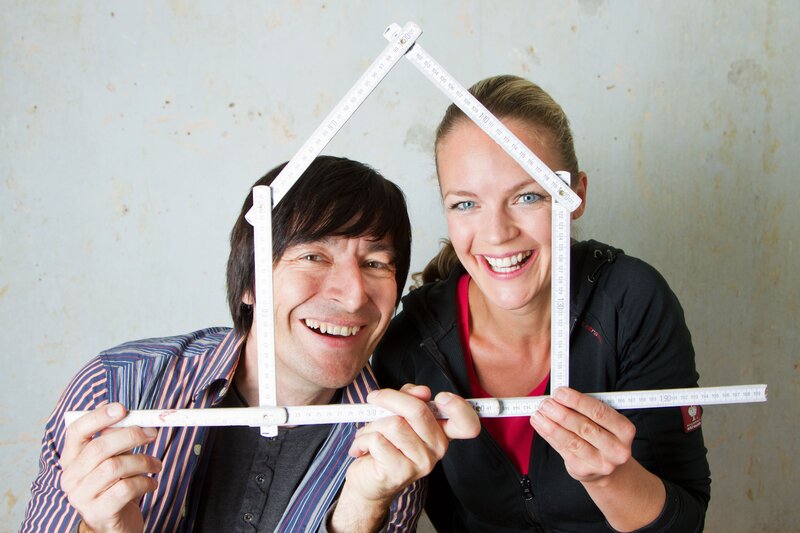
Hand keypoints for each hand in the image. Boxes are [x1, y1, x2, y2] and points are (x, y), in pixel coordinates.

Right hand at [60, 403, 161, 532]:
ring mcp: (81, 497)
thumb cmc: (115, 486)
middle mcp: (71, 477)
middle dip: (131, 436)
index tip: (122, 408)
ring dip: (143, 461)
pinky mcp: (99, 512)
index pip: (76, 431)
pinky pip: (126, 489)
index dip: (98, 416)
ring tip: (156, 464)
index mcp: (71, 458)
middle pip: (99, 448)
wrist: (114, 524)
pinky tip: (152, 483)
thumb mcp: (113, 459)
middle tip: (153, 434)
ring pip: (115, 467)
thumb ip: (115, 439)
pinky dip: (145, 482)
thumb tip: (127, 415)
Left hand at [331, 385, 478, 531]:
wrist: (368, 480)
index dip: (459, 407)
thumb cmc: (384, 442)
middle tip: (374, 398)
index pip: (467, 424)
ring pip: (393, 424)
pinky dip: (362, 439)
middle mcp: (437, 448)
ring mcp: (421, 462)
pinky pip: (377, 439)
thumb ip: (409, 397)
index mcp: (441, 431)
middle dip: (389, 398)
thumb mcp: (397, 413)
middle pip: (418, 410)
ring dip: (372, 425)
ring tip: (369, 434)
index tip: (441, 397)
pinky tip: (362, 448)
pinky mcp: (400, 471)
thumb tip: (421, 391)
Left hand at [530, 387, 634, 484]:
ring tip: (539, 413)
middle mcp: (617, 449)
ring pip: (572, 441)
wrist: (605, 466)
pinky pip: (563, 450)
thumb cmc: (601, 434)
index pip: (599, 412)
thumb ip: (584, 408)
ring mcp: (601, 463)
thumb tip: (558, 395)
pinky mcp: (584, 470)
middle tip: (546, 403)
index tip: (559, 392)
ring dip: (552, 425)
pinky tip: (540, 424)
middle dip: (562, 413)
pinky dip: (548, 435)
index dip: (577, 401)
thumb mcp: (602, 420)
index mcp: (625, 430)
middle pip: (585, 428)